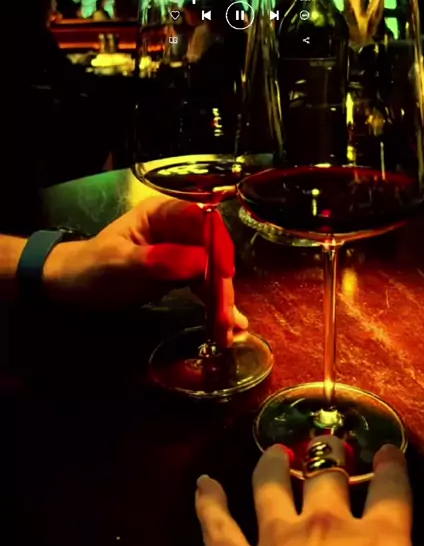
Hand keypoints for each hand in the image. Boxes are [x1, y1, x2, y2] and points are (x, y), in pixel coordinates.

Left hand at [43, 196, 247, 343]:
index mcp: (162, 213)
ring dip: (223, 301)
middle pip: (212, 251)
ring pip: (212, 272)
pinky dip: (215, 306)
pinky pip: (204, 287)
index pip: (201, 222)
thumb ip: (156, 260)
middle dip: (222, 284)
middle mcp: (177, 229)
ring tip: (230, 332)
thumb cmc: (91, 267)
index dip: (218, 245)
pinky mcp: (180, 273)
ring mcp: (180, 251)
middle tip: (228, 319)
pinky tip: (228, 327)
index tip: (225, 275)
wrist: (72, 286)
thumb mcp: (119, 262)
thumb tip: (198, 262)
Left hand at [195, 437, 413, 545]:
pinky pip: (218, 525)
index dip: (392, 468)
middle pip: (329, 472)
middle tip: (330, 447)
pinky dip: (209, 502)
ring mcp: (276, 537)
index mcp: (378, 541)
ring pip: (272, 483)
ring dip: (275, 464)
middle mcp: (326, 525)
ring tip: (277, 453)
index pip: (392, 490)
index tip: (389, 454)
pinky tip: (204, 484)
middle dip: (330, 453)